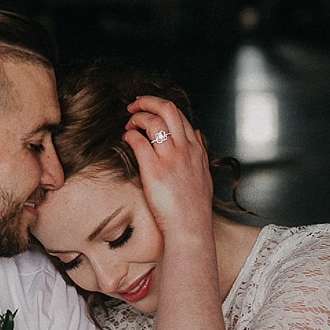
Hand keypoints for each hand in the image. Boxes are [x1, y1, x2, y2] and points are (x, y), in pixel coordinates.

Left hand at [123, 96, 214, 241]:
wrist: (190, 228)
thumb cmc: (195, 208)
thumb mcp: (204, 175)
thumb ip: (200, 152)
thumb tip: (196, 134)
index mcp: (195, 150)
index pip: (180, 115)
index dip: (161, 107)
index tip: (150, 108)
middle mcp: (184, 149)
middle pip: (168, 109)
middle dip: (148, 101)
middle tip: (134, 105)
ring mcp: (170, 159)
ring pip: (153, 121)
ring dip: (137, 117)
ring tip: (129, 123)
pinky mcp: (154, 170)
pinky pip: (139, 141)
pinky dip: (130, 135)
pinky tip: (125, 139)